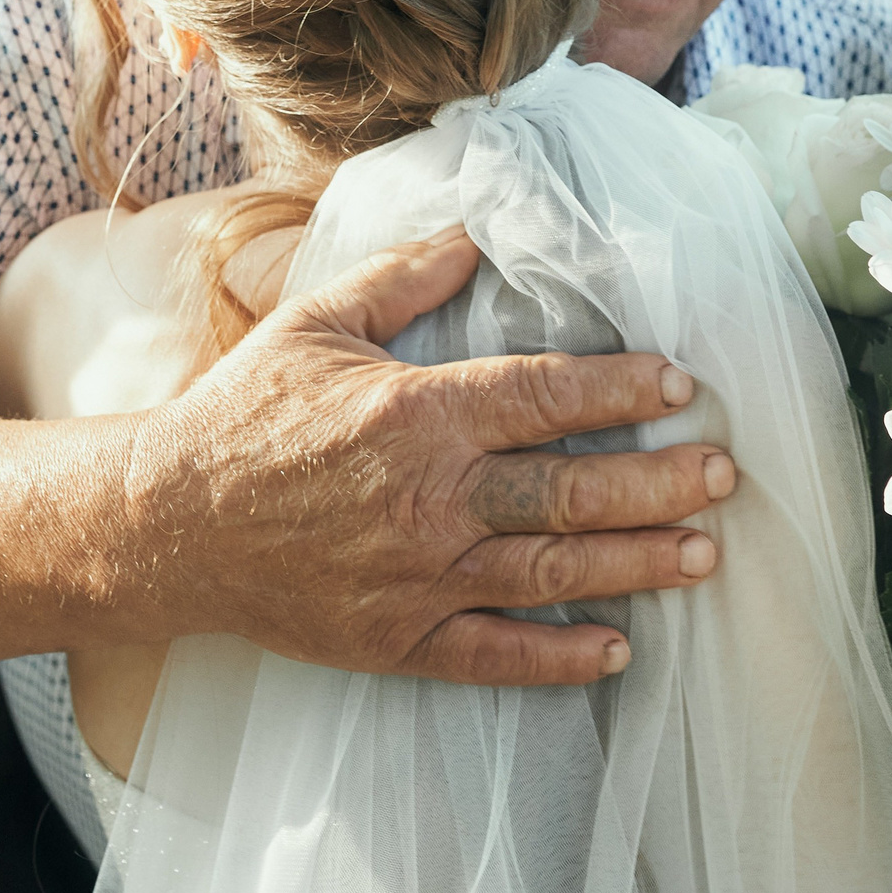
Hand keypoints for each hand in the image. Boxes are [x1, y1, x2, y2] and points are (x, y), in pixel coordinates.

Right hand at [133, 227, 735, 687]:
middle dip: (657, 481)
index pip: (542, 396)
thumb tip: (474, 234)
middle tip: (724, 474)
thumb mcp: (317, 322)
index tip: (680, 383)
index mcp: (416, 414)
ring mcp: (416, 576)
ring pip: (550, 573)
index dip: (618, 387)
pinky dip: (559, 657)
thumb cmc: (243, 413)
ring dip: (635, 564)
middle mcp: (428, 498)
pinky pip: (493, 657)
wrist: (167, 524)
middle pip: (568, 490)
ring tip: (704, 555)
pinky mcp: (395, 638)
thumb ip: (402, 278)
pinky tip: (618, 650)